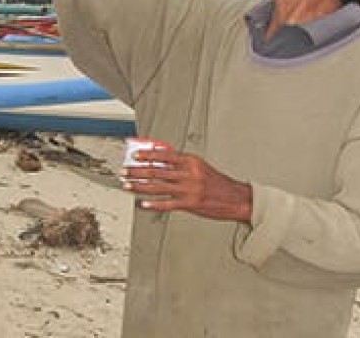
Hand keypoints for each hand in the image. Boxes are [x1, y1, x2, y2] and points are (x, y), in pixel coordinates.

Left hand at [121, 146, 252, 222]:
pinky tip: (143, 204)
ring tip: (127, 185)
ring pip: (158, 186)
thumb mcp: (199, 166)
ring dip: (140, 186)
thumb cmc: (216, 182)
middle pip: (157, 171)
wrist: (235, 198)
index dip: (147, 155)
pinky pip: (167, 203)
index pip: (164, 155)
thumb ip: (181, 163)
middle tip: (124, 171)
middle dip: (137, 171)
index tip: (135, 155)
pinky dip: (153, 204)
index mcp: (190, 161)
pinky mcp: (189, 204)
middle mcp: (188, 174)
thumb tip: (159, 160)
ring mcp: (188, 190)